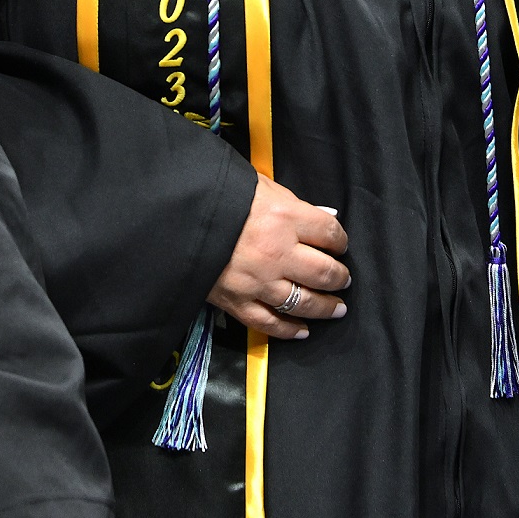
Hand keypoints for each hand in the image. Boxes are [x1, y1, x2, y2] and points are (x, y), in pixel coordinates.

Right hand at [208, 175, 348, 339]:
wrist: (174, 216)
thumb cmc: (219, 194)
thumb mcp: (261, 186)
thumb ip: (294, 203)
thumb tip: (325, 216)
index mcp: (284, 217)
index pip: (329, 232)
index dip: (340, 240)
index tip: (340, 244)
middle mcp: (277, 252)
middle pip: (324, 272)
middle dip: (340, 278)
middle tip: (343, 280)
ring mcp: (258, 281)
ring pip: (304, 302)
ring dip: (326, 308)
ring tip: (336, 309)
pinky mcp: (237, 302)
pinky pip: (269, 323)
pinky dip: (288, 330)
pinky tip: (302, 331)